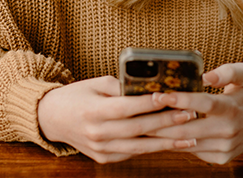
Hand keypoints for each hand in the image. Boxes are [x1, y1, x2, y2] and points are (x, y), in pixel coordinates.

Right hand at [37, 76, 197, 162]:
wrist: (52, 119)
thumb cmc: (78, 96)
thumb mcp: (96, 84)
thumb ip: (121, 86)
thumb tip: (151, 84)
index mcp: (93, 111)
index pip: (126, 107)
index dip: (149, 103)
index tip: (170, 97)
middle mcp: (97, 133)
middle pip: (137, 129)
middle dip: (166, 122)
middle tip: (190, 114)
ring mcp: (100, 149)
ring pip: (139, 147)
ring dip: (167, 142)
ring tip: (190, 136)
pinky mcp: (104, 158)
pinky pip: (132, 153)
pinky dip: (152, 148)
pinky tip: (172, 143)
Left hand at [151, 63, 242, 164]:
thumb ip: (227, 71)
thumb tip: (205, 75)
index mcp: (232, 108)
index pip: (204, 104)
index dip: (181, 99)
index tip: (159, 94)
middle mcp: (228, 131)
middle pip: (187, 129)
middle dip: (161, 122)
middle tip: (140, 112)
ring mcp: (224, 147)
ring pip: (186, 143)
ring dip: (163, 135)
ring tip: (144, 123)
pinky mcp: (220, 158)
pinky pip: (192, 151)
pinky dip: (176, 143)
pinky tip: (162, 134)